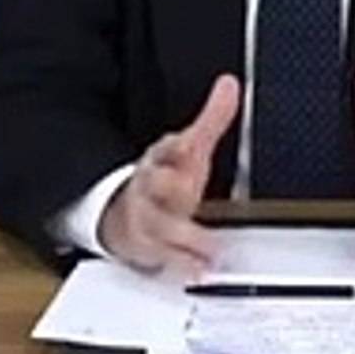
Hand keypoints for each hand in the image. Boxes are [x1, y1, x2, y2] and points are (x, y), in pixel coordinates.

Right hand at [99, 74, 238, 276]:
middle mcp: (149, 188)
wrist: (124, 213)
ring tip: (208, 246)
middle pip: (155, 184)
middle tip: (189, 188)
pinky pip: (158, 257)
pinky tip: (196, 269)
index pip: (164, 149)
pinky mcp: (144, 246)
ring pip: (156, 224)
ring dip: (180, 235)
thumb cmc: (165, 180)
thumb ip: (212, 119)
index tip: (186, 143)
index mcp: (161, 160)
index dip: (174, 146)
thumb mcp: (191, 149)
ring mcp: (144, 218)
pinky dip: (178, 264)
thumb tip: (230, 84)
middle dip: (170, 186)